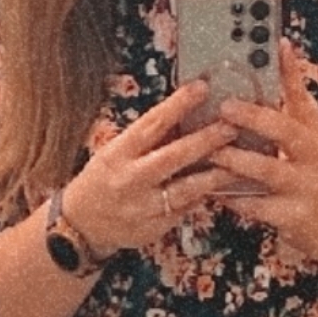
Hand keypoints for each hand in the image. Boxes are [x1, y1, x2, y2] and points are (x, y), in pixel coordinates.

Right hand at [62, 79, 241, 255]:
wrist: (80, 225)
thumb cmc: (103, 180)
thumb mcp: (116, 153)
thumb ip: (147, 140)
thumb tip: (187, 114)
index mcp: (118, 155)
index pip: (151, 125)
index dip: (178, 105)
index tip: (202, 88)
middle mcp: (129, 180)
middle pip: (173, 157)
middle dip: (205, 141)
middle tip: (231, 127)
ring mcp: (142, 208)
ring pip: (186, 190)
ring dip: (214, 175)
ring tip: (237, 163)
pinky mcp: (152, 229)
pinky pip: (184, 211)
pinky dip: (200, 198)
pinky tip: (217, 188)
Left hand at [212, 39, 317, 257]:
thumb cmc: (314, 169)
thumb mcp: (311, 133)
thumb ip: (293, 96)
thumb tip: (282, 47)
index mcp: (316, 135)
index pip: (302, 99)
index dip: (290, 74)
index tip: (275, 48)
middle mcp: (316, 159)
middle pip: (288, 133)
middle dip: (256, 118)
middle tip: (224, 108)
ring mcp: (305, 189)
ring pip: (269, 171)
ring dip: (237, 160)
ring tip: (212, 151)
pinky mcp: (290, 218)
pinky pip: (256, 206)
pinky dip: (232, 197)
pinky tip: (208, 189)